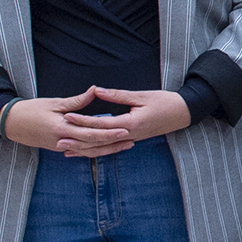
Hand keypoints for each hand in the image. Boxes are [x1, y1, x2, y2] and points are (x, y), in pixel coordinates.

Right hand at [4, 89, 128, 155]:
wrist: (10, 123)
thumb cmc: (31, 109)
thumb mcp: (55, 102)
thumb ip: (77, 101)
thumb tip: (95, 90)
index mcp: (62, 127)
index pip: (90, 131)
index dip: (109, 131)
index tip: (125, 129)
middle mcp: (62, 141)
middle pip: (93, 144)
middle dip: (112, 143)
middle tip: (131, 139)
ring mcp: (60, 147)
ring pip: (87, 151)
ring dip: (106, 150)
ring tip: (123, 145)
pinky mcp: (58, 149)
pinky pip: (79, 152)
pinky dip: (93, 151)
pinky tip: (105, 150)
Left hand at [65, 87, 190, 151]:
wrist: (183, 113)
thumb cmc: (164, 102)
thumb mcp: (141, 96)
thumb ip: (117, 95)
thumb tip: (96, 90)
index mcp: (131, 124)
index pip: (101, 124)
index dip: (82, 120)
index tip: (66, 116)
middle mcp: (129, 136)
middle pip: (99, 141)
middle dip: (78, 141)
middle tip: (58, 140)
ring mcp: (131, 140)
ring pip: (103, 148)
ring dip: (84, 150)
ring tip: (66, 150)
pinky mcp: (132, 140)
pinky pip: (111, 147)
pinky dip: (97, 150)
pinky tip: (85, 150)